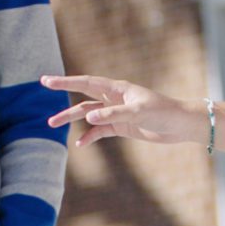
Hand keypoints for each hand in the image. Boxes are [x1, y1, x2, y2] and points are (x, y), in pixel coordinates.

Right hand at [41, 74, 207, 146]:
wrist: (180, 124)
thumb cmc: (163, 112)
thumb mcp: (137, 112)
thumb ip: (112, 114)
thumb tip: (88, 118)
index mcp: (117, 88)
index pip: (86, 83)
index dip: (65, 81)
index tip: (46, 80)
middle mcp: (113, 99)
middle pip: (82, 98)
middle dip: (63, 97)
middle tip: (43, 94)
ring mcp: (116, 113)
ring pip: (88, 115)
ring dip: (71, 120)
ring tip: (52, 125)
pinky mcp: (121, 127)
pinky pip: (99, 131)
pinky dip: (90, 137)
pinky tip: (80, 144)